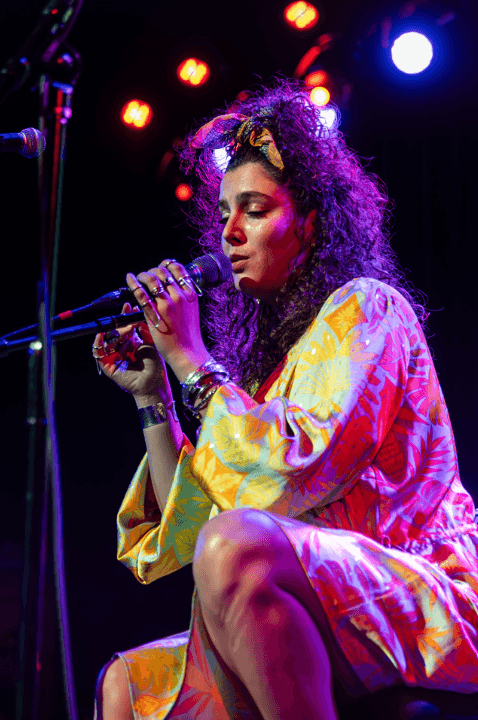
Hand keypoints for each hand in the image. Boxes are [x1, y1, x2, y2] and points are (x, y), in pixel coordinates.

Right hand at [92, 303, 169, 404]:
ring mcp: (113, 357)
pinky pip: (98, 353)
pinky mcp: (107, 366)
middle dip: (121, 324)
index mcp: (131, 343)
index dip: (125, 317)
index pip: (124, 327)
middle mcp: (121, 349)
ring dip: (114, 333)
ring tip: (126, 331)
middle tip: (129, 322)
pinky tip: (103, 335)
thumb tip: (138, 314)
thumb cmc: (155, 366)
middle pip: (114, 331)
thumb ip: (144, 329)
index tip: (128, 307)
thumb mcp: (150, 343)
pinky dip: (98, 343)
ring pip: (106, 340)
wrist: (154, 383)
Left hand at [126, 259, 210, 381]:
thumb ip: (182, 299)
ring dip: (142, 276)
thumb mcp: (190, 312)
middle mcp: (180, 295)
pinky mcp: (156, 313)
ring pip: (152, 279)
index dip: (166, 264)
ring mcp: (168, 303)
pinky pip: (141, 293)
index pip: (178, 269)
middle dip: (152, 271)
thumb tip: (168, 289)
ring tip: (138, 278)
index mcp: (191, 294)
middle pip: (163, 272)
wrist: (187, 353)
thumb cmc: (188, 336)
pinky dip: (133, 283)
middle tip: (146, 276)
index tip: (160, 267)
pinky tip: (129, 278)